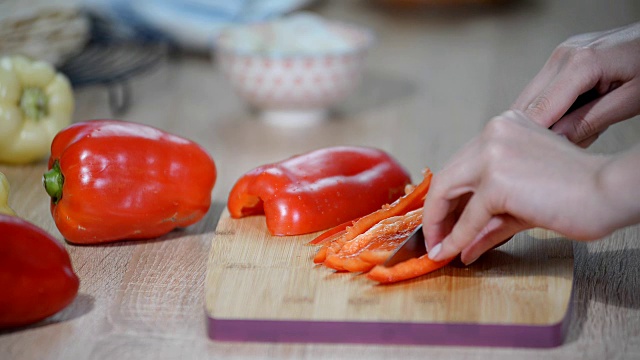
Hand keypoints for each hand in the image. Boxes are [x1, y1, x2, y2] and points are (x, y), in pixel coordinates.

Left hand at [422, 110, 614, 264]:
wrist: (610, 192)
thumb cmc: (578, 193)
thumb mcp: (521, 204)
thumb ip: (489, 222)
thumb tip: (461, 247)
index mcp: (503, 126)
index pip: (461, 163)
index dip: (446, 196)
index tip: (440, 220)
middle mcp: (494, 131)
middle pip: (449, 174)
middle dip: (436, 211)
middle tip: (433, 238)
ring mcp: (493, 152)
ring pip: (448, 190)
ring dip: (438, 223)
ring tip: (437, 247)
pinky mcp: (497, 178)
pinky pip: (469, 215)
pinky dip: (456, 237)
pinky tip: (449, 251)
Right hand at [512, 22, 639, 146]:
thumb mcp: (632, 100)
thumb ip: (590, 121)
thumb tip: (554, 140)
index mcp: (581, 63)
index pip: (539, 109)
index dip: (533, 138)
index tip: (535, 160)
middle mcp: (563, 55)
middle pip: (526, 105)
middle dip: (540, 132)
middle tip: (567, 148)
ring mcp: (560, 55)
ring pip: (531, 101)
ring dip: (547, 123)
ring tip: (582, 131)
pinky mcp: (562, 60)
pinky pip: (544, 92)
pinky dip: (554, 112)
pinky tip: (578, 118)